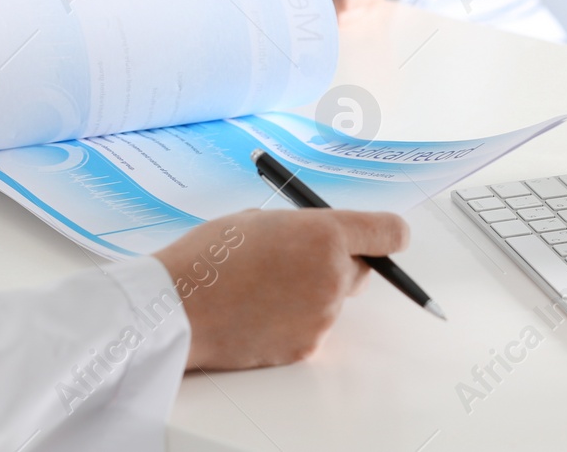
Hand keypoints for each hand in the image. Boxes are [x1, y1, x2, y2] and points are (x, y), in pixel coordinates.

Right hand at [154, 208, 409, 370]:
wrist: (178, 307)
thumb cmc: (209, 256)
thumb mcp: (258, 220)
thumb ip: (300, 228)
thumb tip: (316, 238)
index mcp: (324, 234)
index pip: (388, 232)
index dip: (386, 234)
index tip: (383, 238)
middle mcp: (333, 276)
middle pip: (361, 270)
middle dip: (337, 263)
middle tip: (295, 260)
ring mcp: (322, 316)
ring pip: (330, 301)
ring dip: (308, 293)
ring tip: (259, 288)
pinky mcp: (307, 347)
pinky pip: (310, 328)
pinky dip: (291, 321)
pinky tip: (255, 312)